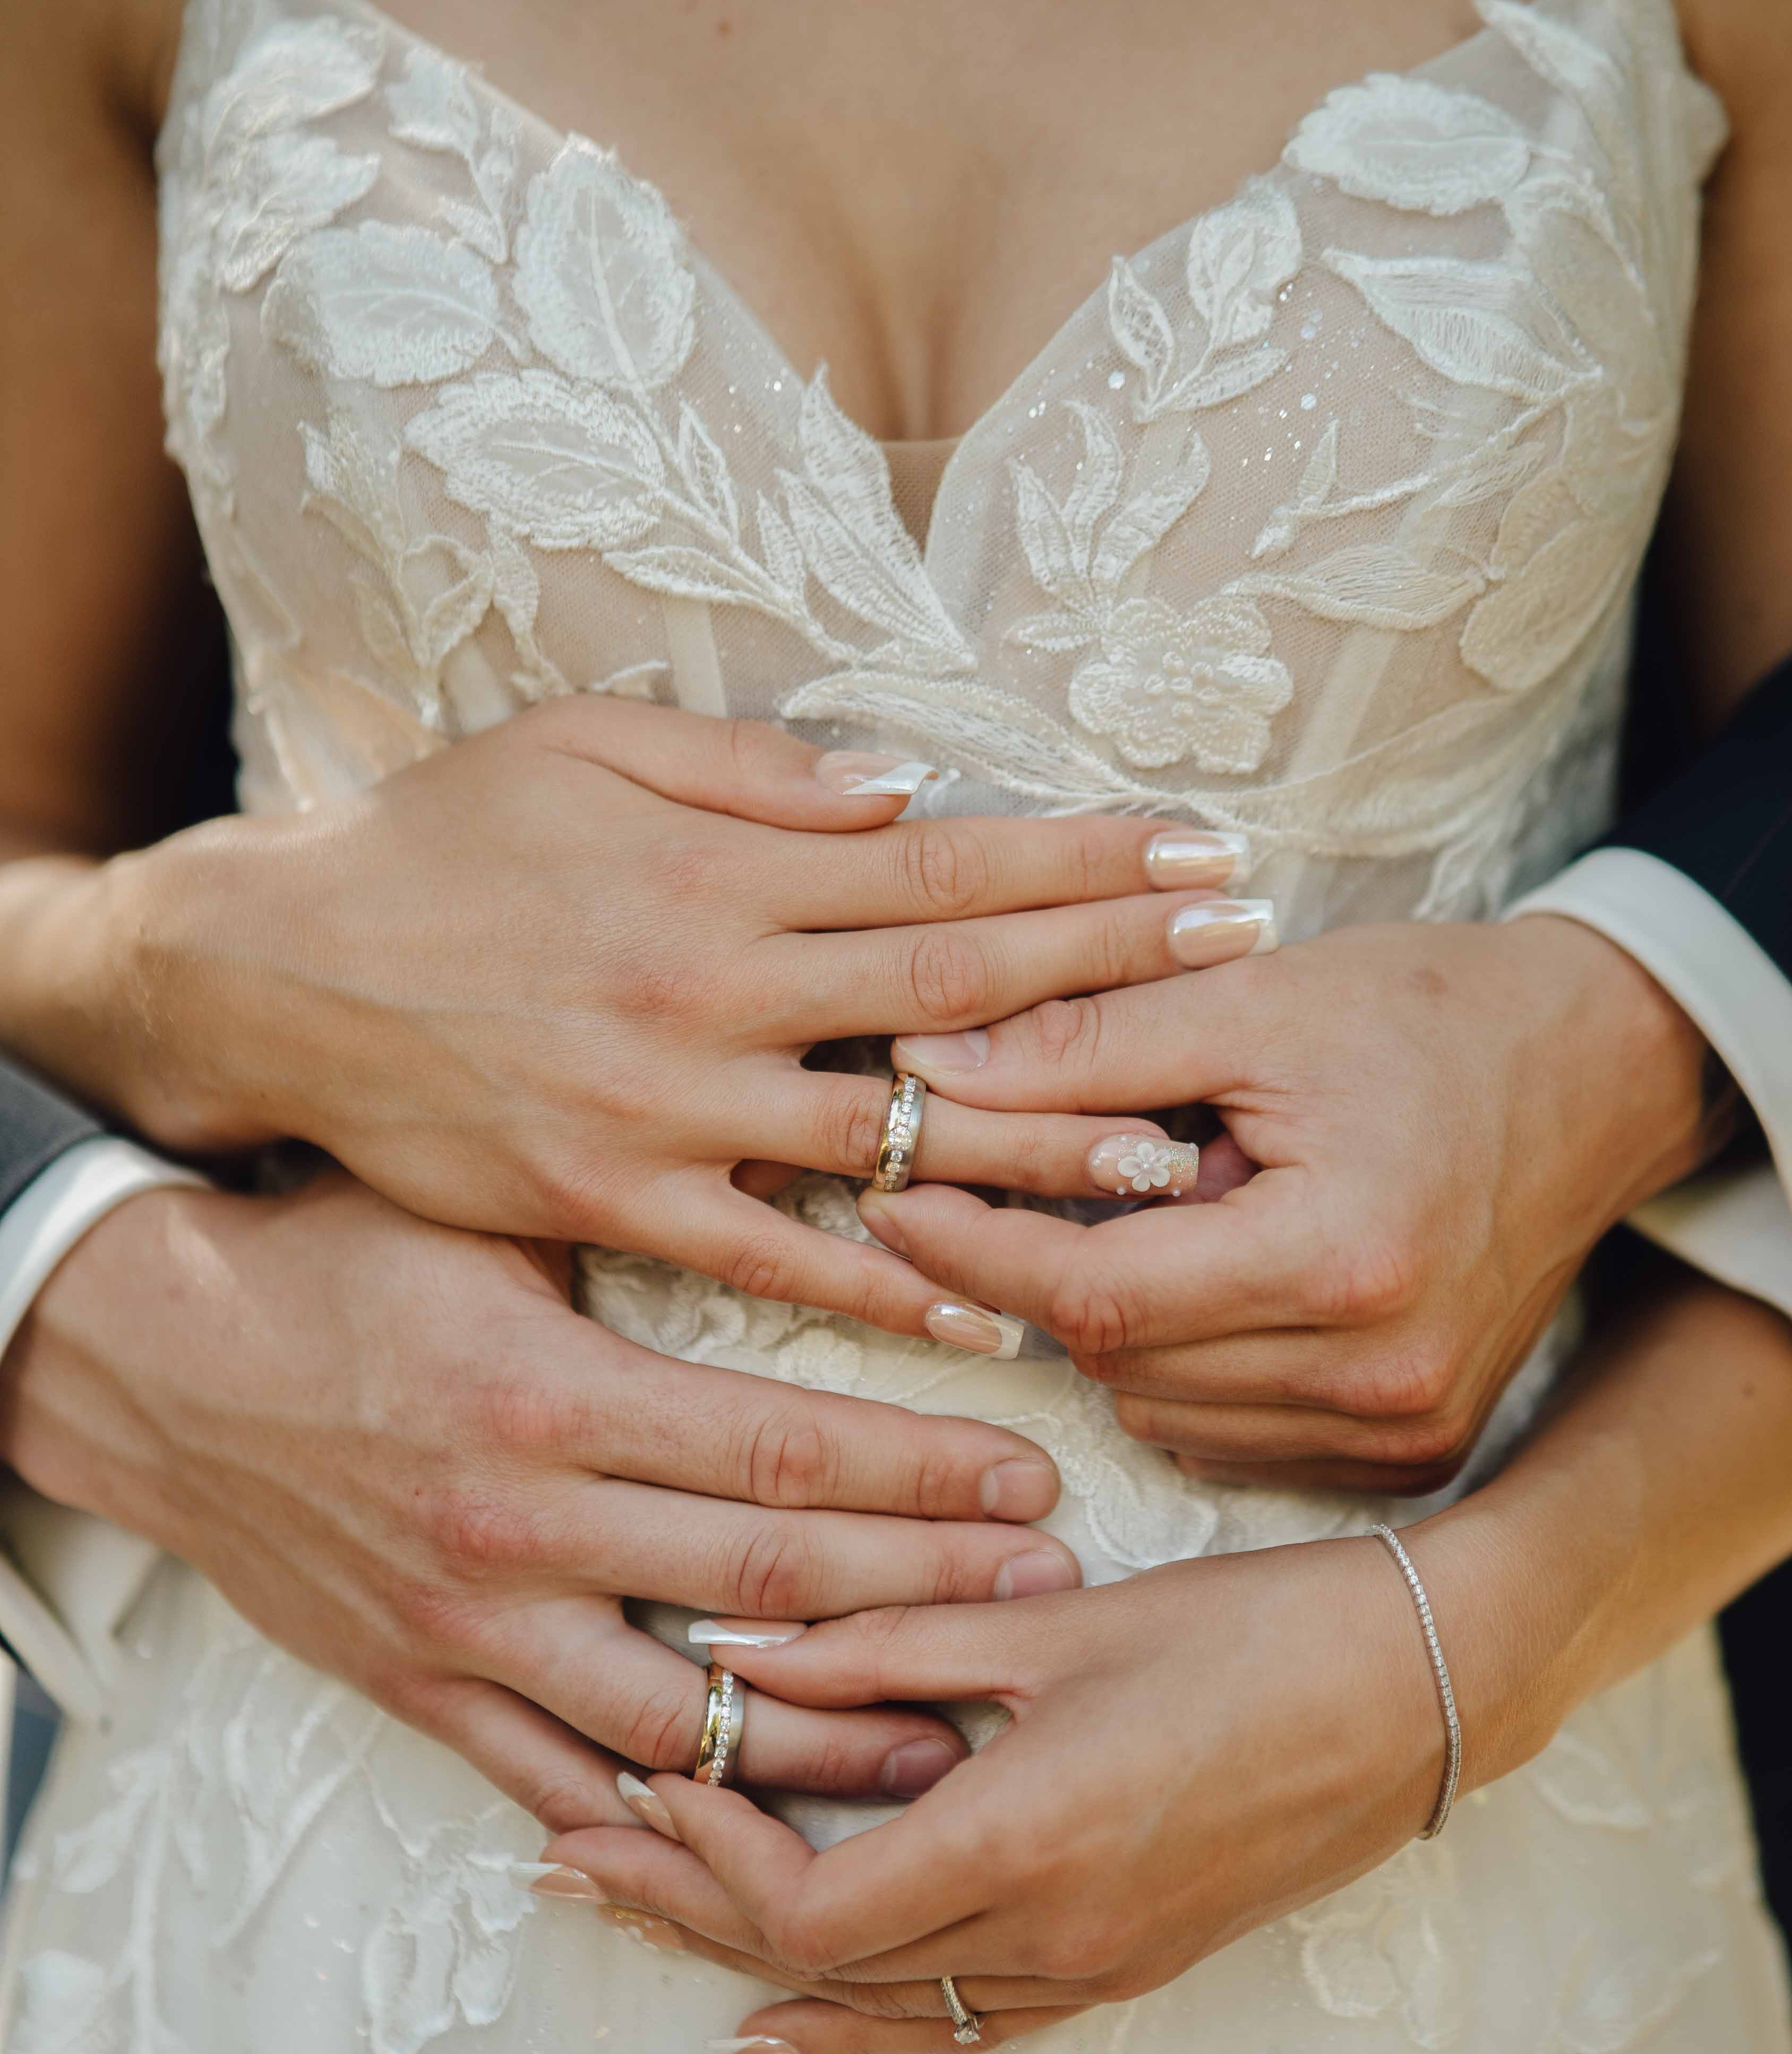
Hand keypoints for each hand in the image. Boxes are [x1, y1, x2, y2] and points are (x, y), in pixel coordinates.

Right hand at [0, 1169, 1086, 1834]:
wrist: (152, 1361)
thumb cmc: (338, 1264)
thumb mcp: (496, 1219)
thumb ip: (648, 1236)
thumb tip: (823, 1201)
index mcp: (553, 1397)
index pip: (785, 1454)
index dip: (926, 1476)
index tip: (1033, 1482)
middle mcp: (519, 1526)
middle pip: (768, 1588)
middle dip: (925, 1600)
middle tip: (1046, 1607)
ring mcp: (466, 1627)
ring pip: (683, 1722)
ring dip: (825, 1744)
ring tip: (944, 1747)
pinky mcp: (418, 1691)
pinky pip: (555, 1784)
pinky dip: (657, 1825)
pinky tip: (757, 1840)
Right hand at [38, 701, 1250, 1335]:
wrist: (278, 972)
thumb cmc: (439, 844)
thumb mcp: (578, 747)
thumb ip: (747, 772)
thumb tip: (901, 786)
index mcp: (716, 873)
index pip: (945, 866)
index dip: (1084, 862)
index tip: (1207, 856)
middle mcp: (709, 990)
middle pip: (951, 990)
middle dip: (1114, 974)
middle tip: (1251, 971)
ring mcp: (665, 1110)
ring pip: (887, 1137)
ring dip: (1041, 1147)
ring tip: (1182, 1155)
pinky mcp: (614, 1204)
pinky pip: (775, 1261)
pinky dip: (886, 1285)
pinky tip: (991, 1306)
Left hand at [535, 1515, 1534, 2053]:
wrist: (1418, 1690)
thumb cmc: (1254, 1631)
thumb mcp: (1054, 1622)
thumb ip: (886, 1643)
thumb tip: (733, 1653)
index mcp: (1020, 1846)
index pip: (805, 1908)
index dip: (705, 1859)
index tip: (641, 1779)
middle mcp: (1046, 1938)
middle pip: (814, 1969)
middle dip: (682, 1910)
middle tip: (572, 1857)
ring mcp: (1089, 1968)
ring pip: (877, 2004)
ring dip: (746, 1963)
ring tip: (637, 1919)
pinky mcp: (1122, 1965)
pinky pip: (960, 2024)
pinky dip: (858, 2020)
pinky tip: (784, 2025)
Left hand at [865, 913, 1722, 1484]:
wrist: (1603, 1072)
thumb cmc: (1434, 1014)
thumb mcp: (1257, 997)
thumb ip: (1087, 1044)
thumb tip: (924, 1078)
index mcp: (1344, 1259)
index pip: (1094, 1291)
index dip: (975, 1244)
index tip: (893, 1193)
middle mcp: (1379, 1375)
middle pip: (1119, 1358)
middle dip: (1039, 1272)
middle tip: (997, 1184)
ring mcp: (1403, 1429)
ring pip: (1162, 1406)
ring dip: (1115, 1321)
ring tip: (1151, 1213)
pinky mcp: (1413, 1451)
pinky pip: (1230, 1434)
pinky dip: (1188, 1366)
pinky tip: (1215, 1276)